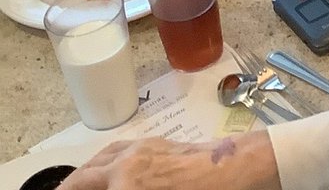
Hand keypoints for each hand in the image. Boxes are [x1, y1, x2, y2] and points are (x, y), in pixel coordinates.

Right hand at [60, 137, 274, 189]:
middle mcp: (128, 160)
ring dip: (84, 178)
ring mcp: (145, 148)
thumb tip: (113, 187)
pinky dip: (105, 165)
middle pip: (83, 178)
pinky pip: (121, 151)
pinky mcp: (161, 145)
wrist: (244, 170)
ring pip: (101, 160)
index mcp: (123, 182)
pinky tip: (108, 177)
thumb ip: (121, 188)